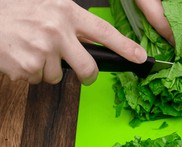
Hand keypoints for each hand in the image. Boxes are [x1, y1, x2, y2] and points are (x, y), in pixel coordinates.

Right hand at [0, 0, 146, 84]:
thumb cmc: (16, 9)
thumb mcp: (50, 6)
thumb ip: (73, 22)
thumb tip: (97, 40)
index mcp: (65, 12)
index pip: (104, 32)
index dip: (125, 46)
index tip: (140, 57)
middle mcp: (56, 31)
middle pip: (88, 68)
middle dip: (88, 76)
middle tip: (84, 75)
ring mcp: (41, 51)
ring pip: (58, 76)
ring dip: (48, 68)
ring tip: (33, 49)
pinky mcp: (27, 67)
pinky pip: (38, 79)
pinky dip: (31, 72)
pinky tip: (21, 55)